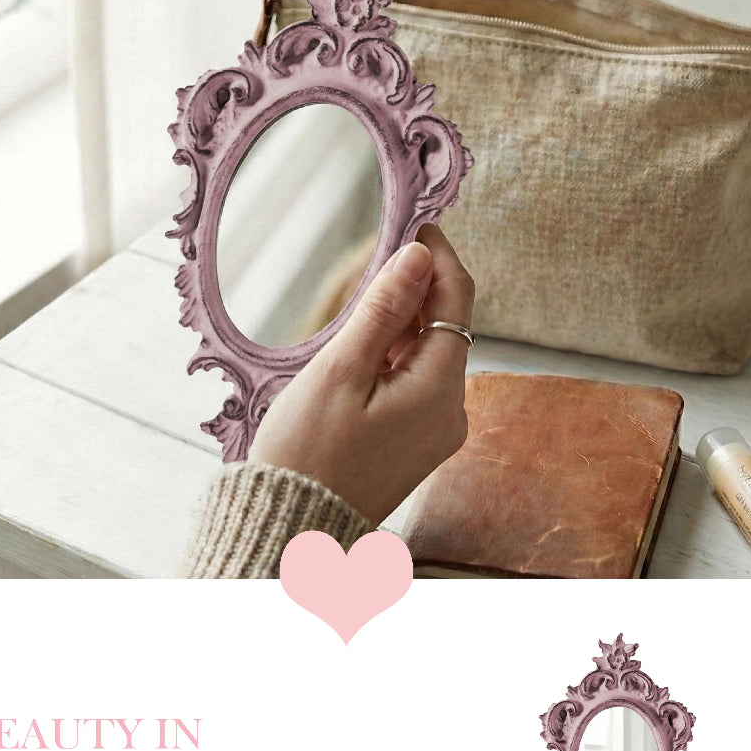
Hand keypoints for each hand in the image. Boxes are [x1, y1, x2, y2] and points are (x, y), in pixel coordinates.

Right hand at [249, 223, 474, 524]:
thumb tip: (418, 254)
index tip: (413, 223)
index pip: (458, 300)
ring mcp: (437, 432)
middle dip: (414, 292)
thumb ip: (383, 309)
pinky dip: (394, 361)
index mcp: (440, 392)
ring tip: (353, 320)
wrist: (293, 527)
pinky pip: (416, 386)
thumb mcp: (341, 371)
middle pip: (446, 328)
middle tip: (369, 267)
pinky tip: (358, 360)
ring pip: (429, 356)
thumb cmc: (306, 453)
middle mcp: (451, 413)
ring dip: (400, 328)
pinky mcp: (417, 444)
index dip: (438, 256)